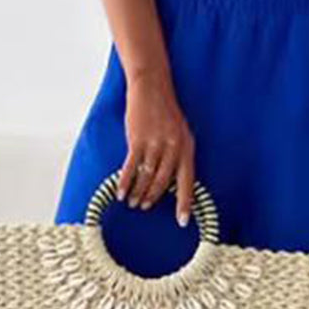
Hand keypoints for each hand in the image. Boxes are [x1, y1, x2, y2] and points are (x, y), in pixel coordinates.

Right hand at [117, 70, 196, 226]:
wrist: (151, 87)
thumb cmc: (165, 111)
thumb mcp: (179, 132)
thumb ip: (177, 154)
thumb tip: (172, 180)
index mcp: (187, 147)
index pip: (188, 181)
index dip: (185, 203)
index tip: (182, 221)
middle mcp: (173, 147)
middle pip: (164, 182)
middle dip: (153, 198)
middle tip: (145, 207)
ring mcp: (155, 144)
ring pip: (147, 177)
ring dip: (138, 192)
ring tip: (132, 202)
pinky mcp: (138, 140)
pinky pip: (131, 168)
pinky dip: (125, 182)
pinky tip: (121, 193)